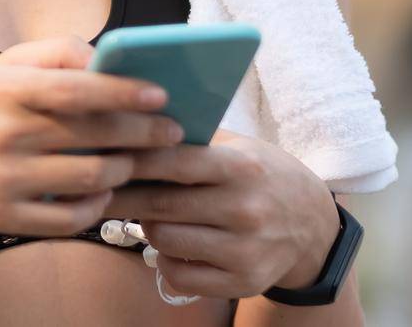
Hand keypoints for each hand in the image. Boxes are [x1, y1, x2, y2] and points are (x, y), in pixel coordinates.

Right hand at [0, 35, 186, 236]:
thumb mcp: (6, 66)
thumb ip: (59, 52)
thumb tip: (111, 59)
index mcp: (6, 89)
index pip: (74, 89)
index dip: (122, 92)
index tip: (160, 94)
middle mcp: (4, 134)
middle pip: (91, 136)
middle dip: (143, 134)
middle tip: (173, 132)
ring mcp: (3, 180)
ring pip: (88, 178)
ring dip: (125, 168)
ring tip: (138, 159)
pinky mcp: (4, 217)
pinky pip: (70, 218)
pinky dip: (98, 205)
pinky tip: (106, 190)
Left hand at [103, 129, 340, 299]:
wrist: (312, 226)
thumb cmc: (263, 176)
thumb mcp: (241, 148)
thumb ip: (196, 140)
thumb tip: (137, 128)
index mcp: (242, 169)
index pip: (176, 163)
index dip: (135, 159)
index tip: (105, 155)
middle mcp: (245, 211)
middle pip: (162, 205)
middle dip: (122, 195)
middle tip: (100, 187)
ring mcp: (244, 251)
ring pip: (164, 241)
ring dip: (146, 226)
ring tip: (147, 212)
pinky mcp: (242, 283)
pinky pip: (179, 275)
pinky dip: (164, 259)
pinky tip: (171, 245)